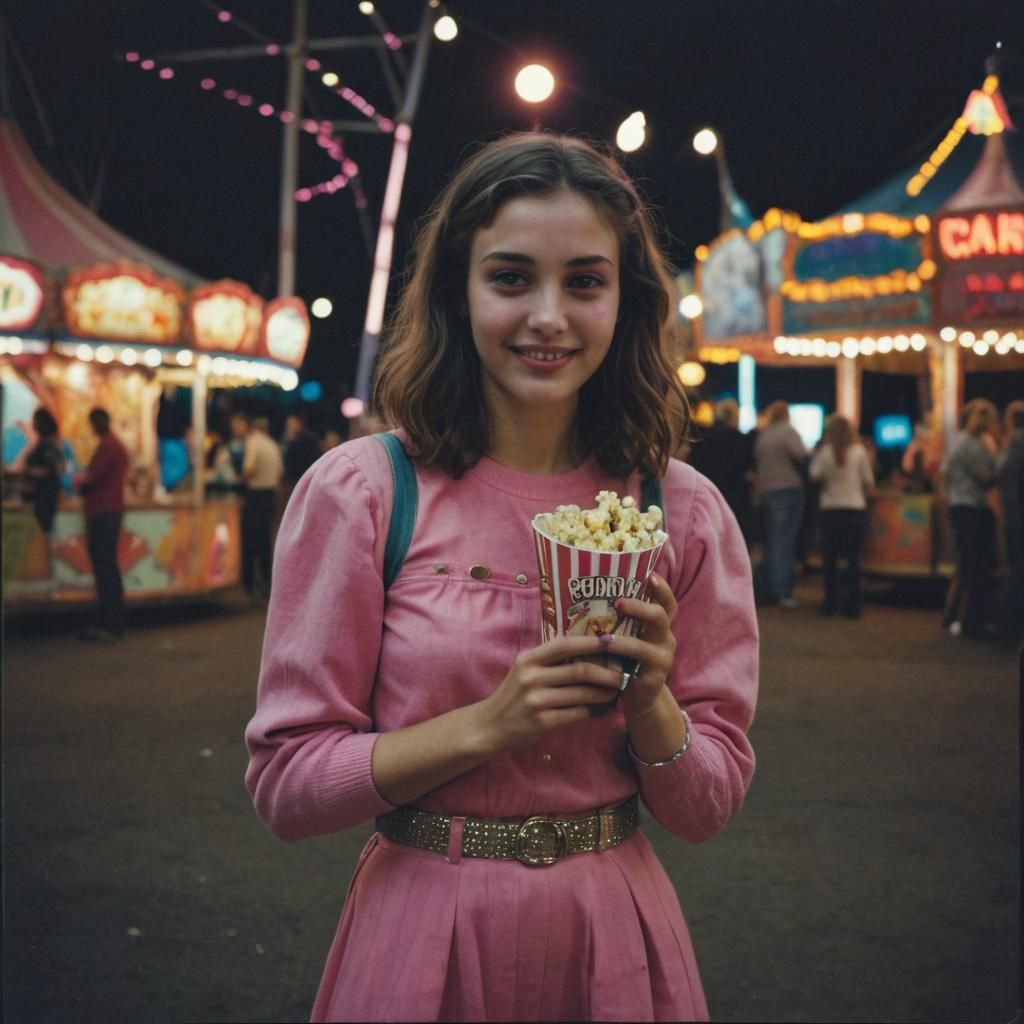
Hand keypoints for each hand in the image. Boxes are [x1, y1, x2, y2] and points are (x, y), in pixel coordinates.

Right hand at [477, 634, 623, 753]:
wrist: (489, 726)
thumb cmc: (513, 696)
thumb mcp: (524, 671)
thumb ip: (549, 660)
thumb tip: (587, 650)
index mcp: (529, 659)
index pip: (565, 644)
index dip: (591, 642)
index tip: (612, 641)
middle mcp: (531, 676)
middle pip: (580, 670)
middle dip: (607, 672)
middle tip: (624, 673)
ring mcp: (536, 700)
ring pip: (582, 693)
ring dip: (604, 693)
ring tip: (617, 691)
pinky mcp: (542, 721)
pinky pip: (577, 713)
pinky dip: (594, 711)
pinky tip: (603, 709)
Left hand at [599, 572, 677, 716]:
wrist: (639, 698)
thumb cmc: (626, 660)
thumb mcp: (627, 637)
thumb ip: (617, 620)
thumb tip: (584, 592)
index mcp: (658, 626)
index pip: (667, 603)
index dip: (662, 588)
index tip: (650, 574)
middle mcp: (665, 639)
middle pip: (659, 617)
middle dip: (638, 608)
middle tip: (617, 602)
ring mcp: (662, 660)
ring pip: (644, 647)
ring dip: (622, 642)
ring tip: (602, 640)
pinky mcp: (653, 680)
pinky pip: (636, 672)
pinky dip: (618, 667)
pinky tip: (602, 665)